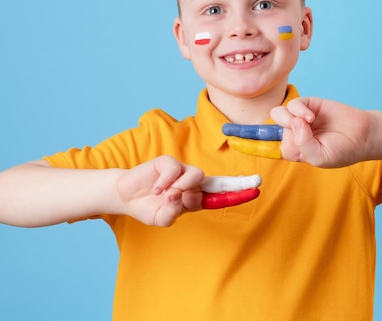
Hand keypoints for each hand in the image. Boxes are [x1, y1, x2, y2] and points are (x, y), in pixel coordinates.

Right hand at [117, 156, 259, 226]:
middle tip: (256, 180)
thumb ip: (172, 213)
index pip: (220, 197)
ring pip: (196, 176)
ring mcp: (181, 172)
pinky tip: (155, 190)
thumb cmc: (148, 207)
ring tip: (168, 196)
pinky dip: (164, 182)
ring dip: (183, 188)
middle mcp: (192, 184)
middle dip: (238, 182)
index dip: (237, 195)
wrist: (125, 196)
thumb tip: (178, 196)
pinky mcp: (167, 162)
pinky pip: (173, 170)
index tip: (255, 192)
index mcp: (195, 199)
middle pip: (220, 182)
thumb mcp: (161, 219)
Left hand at [224, 98, 373, 167]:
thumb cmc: (342, 151)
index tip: (230, 139)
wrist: (363, 135)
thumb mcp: (319, 157)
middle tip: (296, 131)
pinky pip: (293, 104)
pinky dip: (300, 110)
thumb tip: (293, 123)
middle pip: (268, 129)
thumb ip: (302, 145)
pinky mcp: (308, 104)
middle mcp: (291, 133)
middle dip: (270, 129)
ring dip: (289, 119)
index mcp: (292, 149)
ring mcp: (299, 118)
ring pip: (277, 115)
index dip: (247, 143)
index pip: (264, 147)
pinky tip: (313, 117)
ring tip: (309, 124)